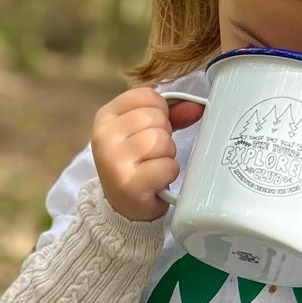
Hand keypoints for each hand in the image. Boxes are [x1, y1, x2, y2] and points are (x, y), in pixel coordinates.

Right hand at [91, 89, 202, 222]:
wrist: (123, 207)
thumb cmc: (136, 165)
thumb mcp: (145, 132)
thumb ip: (170, 115)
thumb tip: (196, 107)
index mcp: (106, 117)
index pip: (147, 96)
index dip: (161, 111)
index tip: (151, 129)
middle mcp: (105, 136)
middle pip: (156, 117)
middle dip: (164, 135)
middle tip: (152, 154)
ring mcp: (114, 161)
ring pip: (161, 140)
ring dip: (167, 155)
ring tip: (154, 166)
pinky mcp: (129, 184)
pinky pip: (166, 166)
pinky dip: (169, 173)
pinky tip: (157, 180)